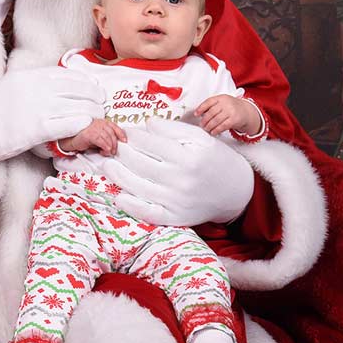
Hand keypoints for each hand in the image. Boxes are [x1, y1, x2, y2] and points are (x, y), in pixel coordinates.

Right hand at [0, 68, 103, 167]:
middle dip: (94, 97)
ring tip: (97, 117)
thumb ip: (35, 81)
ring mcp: (38, 109)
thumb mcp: (13, 84)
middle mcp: (37, 89)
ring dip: (91, 112)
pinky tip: (85, 125)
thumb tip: (56, 82)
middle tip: (100, 104)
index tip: (95, 87)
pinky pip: (67, 125)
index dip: (86, 82)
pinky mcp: (36, 130)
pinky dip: (80, 124)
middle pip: (77, 90)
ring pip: (76, 107)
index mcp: (31, 76)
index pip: (69, 75)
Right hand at [59, 119, 126, 156]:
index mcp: (103, 122)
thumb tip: (115, 147)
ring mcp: (93, 127)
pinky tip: (104, 150)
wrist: (72, 140)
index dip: (121, 134)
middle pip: (112, 133)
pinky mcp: (89, 134)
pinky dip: (104, 146)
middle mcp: (99, 123)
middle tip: (113, 152)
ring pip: (107, 137)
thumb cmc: (86, 139)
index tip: (125, 141)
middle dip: (115, 144)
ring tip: (108, 152)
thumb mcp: (99, 137)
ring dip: (110, 146)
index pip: (115, 127)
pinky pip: (100, 140)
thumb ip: (107, 139)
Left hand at [90, 118, 253, 225]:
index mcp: (189, 157)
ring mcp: (177, 201)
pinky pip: (148, 213)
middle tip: (113, 146)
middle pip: (140, 163)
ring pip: (139, 186)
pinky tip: (118, 195)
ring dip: (118, 175)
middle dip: (122, 152)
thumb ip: (173, 129)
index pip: (151, 143)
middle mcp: (182, 180)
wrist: (235, 191)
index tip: (125, 132)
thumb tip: (147, 124)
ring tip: (107, 164)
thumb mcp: (201, 138)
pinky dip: (131, 205)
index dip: (133, 136)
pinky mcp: (175, 218)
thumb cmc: (215, 159)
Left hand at [195, 95, 261, 136]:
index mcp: (221, 97)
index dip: (201, 108)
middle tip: (202, 124)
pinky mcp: (234, 119)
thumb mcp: (223, 102)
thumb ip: (213, 106)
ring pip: (216, 120)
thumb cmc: (231, 107)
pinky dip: (216, 130)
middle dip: (205, 120)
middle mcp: (226, 103)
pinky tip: (213, 132)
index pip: (209, 102)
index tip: (196, 114)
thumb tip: (200, 114)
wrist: (246, 111)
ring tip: (206, 129)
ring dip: (209, 126)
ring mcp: (231, 111)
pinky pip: (223, 126)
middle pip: (211, 112)